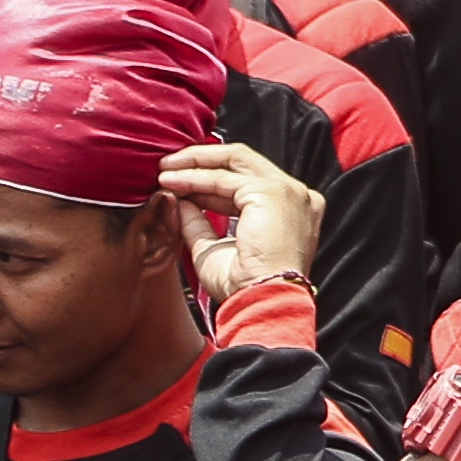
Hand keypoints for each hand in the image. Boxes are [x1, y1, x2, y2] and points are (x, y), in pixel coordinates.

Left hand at [160, 140, 322, 313]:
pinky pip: (224, 177)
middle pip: (244, 162)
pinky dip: (194, 177)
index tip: (179, 184)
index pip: (247, 183)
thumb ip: (199, 222)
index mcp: (292, 211)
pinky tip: (171, 182)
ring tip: (164, 171)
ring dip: (195, 164)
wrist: (264, 300)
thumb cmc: (246, 287)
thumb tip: (180, 200)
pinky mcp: (272, 192)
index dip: (210, 181)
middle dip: (201, 160)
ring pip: (235, 161)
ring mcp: (288, 191)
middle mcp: (296, 196)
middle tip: (167, 165)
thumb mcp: (214, 249)